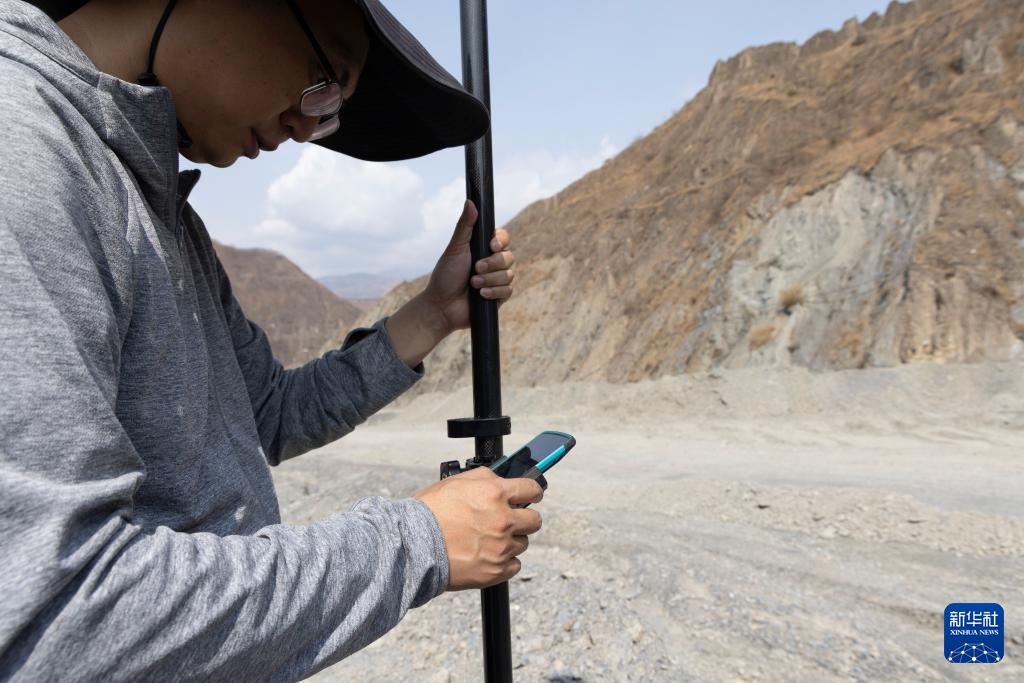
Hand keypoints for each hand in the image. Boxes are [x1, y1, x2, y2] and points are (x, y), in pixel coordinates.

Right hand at [414, 467, 542, 589]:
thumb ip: (487, 478)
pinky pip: (515, 565)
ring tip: (487, 539)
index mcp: (496, 494)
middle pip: (535, 520)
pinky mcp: (496, 571)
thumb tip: (503, 480)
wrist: (413, 547)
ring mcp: (501, 548)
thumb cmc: (431, 512)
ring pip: (523, 543)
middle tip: (509, 520)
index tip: (530, 496)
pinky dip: (505, 562)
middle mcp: (504, 521)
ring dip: (511, 540)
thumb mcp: (457, 481)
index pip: (533, 490)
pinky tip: (488, 555)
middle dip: (524, 518)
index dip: (532, 492)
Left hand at [423, 200, 515, 333]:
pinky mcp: (499, 297)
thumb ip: (465, 226)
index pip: (503, 239)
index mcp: (483, 249)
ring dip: (490, 280)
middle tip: (475, 269)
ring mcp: (496, 280)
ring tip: (473, 284)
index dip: (501, 241)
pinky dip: (494, 292)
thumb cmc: (445, 276)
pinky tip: (481, 295)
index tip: (492, 245)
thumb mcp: (455, 249)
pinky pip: (508, 290)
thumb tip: (471, 201)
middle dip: (492, 264)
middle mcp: (492, 263)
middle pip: (509, 257)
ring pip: (509, 274)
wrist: (442, 306)